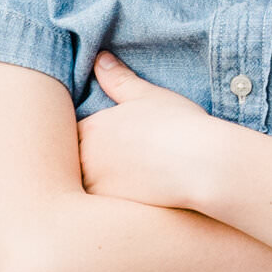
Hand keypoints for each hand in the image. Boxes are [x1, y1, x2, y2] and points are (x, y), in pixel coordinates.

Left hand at [76, 51, 232, 207]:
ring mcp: (96, 187)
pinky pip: (99, 212)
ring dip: (94, 186)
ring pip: (83, 189)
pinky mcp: (111, 210)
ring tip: (122, 185)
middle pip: (71, 164)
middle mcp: (86, 159)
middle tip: (114, 167)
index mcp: (91, 129)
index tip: (102, 145)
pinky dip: (108, 208)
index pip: (70, 135)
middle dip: (85, 165)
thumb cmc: (178, 125)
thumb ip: (118, 80)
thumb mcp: (147, 96)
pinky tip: (127, 203)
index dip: (85, 140)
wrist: (202, 164)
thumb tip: (100, 58)